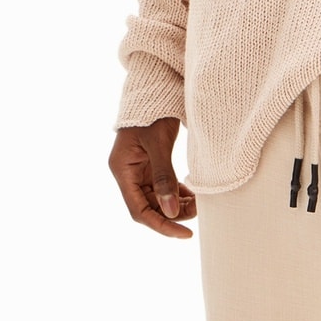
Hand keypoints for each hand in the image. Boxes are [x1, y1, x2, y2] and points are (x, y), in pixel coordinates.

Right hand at [108, 117, 195, 238]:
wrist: (155, 87)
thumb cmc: (153, 112)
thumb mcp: (159, 144)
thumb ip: (164, 177)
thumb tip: (171, 212)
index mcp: (122, 169)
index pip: (139, 210)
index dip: (160, 224)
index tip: (183, 233)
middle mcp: (128, 172)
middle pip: (148, 206)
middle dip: (172, 214)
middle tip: (198, 213)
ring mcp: (138, 168)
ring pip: (157, 197)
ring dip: (176, 203)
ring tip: (198, 204)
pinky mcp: (150, 163)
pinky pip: (162, 185)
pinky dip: (176, 192)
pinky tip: (191, 194)